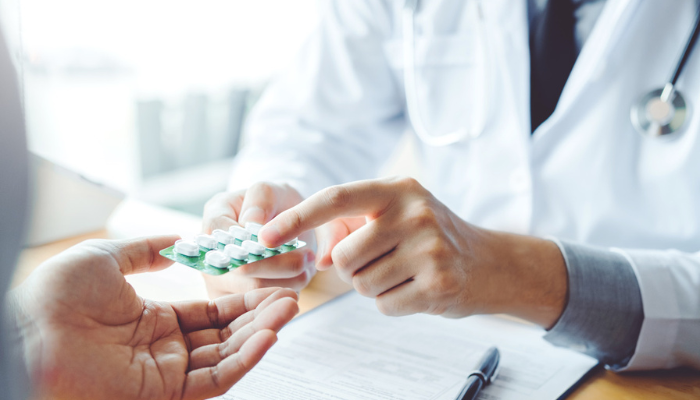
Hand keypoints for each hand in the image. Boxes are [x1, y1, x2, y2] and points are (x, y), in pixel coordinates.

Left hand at [9, 236, 298, 399]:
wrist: (25, 333)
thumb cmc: (54, 296)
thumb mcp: (105, 259)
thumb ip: (145, 250)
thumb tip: (178, 240)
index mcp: (152, 321)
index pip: (210, 312)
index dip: (241, 300)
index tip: (269, 285)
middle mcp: (163, 349)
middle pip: (225, 335)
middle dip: (259, 317)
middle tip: (291, 298)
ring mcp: (165, 373)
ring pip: (226, 356)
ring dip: (260, 334)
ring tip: (288, 309)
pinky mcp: (164, 394)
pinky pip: (214, 379)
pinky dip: (244, 360)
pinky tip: (267, 336)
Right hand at [201, 183, 315, 296]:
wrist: (283, 224)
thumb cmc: (274, 204)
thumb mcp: (270, 190)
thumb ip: (260, 200)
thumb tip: (250, 224)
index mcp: (213, 222)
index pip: (224, 237)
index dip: (253, 242)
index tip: (281, 239)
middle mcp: (210, 256)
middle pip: (241, 270)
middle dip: (278, 264)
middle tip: (306, 256)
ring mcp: (222, 283)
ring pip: (256, 291)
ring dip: (287, 279)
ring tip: (306, 265)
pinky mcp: (238, 302)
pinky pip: (263, 304)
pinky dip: (286, 292)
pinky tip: (299, 279)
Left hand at [258, 177, 567, 326]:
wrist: (491, 263)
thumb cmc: (432, 236)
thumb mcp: (396, 216)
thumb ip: (352, 228)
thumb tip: (316, 257)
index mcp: (399, 189)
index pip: (336, 198)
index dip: (296, 218)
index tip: (264, 236)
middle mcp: (415, 213)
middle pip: (344, 257)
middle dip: (352, 269)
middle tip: (382, 262)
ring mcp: (430, 249)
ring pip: (361, 285)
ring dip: (373, 286)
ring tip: (404, 272)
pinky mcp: (439, 284)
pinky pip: (384, 306)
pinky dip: (393, 303)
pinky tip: (417, 288)